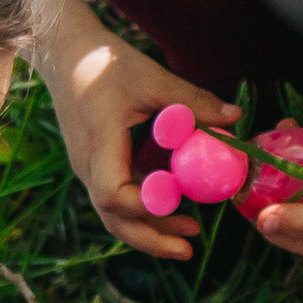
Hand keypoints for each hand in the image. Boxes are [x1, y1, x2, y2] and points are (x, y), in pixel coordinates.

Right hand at [40, 0, 235, 262]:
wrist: (66, 53)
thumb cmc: (106, 63)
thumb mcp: (153, 78)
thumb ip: (193, 101)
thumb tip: (236, 119)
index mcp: (98, 145)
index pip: (112, 194)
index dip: (145, 206)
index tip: (178, 203)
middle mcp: (87, 165)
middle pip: (113, 218)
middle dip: (151, 238)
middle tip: (190, 249)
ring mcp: (88, 168)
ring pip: (114, 215)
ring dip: (149, 229)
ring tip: (189, 237)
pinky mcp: (94, 165)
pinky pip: (116, 199)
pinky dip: (142, 212)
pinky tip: (171, 209)